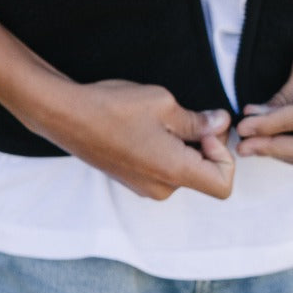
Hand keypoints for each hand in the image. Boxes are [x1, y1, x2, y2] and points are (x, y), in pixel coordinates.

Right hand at [44, 79, 234, 200]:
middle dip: (206, 145)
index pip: (223, 184)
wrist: (67, 116)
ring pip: (184, 170)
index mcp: (174, 172)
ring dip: (186, 146)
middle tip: (192, 114)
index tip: (208, 129)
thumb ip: (198, 120)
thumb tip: (221, 124)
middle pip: (204, 175)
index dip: (224, 154)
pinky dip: (169, 150)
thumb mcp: (164, 104)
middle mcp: (162, 188)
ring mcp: (145, 187)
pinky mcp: (133, 180)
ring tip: (164, 118)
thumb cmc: (114, 108)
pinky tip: (149, 126)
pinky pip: (164, 170)